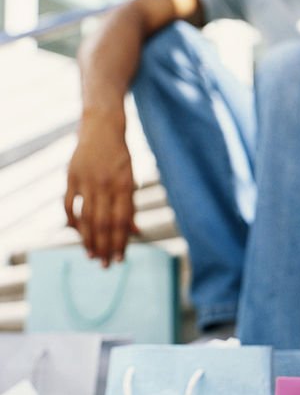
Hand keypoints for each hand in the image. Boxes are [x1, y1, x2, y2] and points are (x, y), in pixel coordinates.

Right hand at [64, 112, 138, 265]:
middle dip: (105, 247)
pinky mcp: (71, 177)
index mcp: (124, 186)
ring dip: (88, 240)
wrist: (103, 128)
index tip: (120, 260)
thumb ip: (130, 207)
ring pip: (85, 218)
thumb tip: (136, 233)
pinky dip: (71, 221)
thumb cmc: (120, 159)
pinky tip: (76, 234)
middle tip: (105, 265)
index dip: (120, 243)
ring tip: (92, 256)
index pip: (121, 222)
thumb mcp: (131, 180)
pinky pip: (69, 205)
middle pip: (103, 224)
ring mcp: (86, 181)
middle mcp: (105, 185)